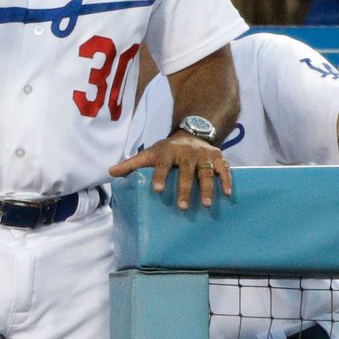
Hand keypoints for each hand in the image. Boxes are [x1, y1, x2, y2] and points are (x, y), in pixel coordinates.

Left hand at [109, 133, 232, 209]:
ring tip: (206, 204)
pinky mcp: (219, 157)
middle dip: (184, 188)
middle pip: (186, 170)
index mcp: (168, 152)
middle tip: (182, 206)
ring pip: (206, 171)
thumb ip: (132, 164)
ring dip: (207, 187)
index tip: (157, 190)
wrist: (193, 131)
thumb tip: (110, 172)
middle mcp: (187, 152)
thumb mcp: (150, 153)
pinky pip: (225, 169)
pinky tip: (227, 194)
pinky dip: (227, 180)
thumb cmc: (167, 150)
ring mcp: (204, 155)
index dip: (160, 175)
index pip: (162, 164)